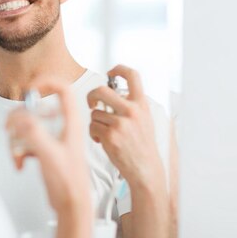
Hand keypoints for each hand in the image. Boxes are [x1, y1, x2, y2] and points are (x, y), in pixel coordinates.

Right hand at [5, 78, 89, 212]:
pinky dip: (18, 150)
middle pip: (35, 108)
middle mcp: (62, 127)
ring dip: (15, 138)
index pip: (63, 90)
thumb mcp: (50, 156)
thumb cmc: (70, 183)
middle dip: (18, 117)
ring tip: (16, 153)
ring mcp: (52, 138)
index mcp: (70, 122)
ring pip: (26, 125)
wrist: (71, 205)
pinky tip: (19, 162)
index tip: (30, 89)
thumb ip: (35, 135)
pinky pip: (25, 141)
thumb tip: (20, 119)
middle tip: (10, 127)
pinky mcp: (44, 149)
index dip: (46, 83)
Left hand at [87, 65, 164, 187]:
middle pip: (101, 90)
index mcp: (141, 104)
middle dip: (91, 96)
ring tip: (105, 132)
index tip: (110, 72)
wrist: (145, 169)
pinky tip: (102, 141)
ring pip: (94, 113)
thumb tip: (109, 91)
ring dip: (95, 122)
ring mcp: (121, 123)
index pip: (133, 75)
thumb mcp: (143, 119)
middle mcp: (132, 111)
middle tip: (92, 104)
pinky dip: (94, 134)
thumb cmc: (141, 144)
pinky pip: (92, 127)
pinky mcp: (110, 136)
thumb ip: (130, 104)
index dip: (119, 68)